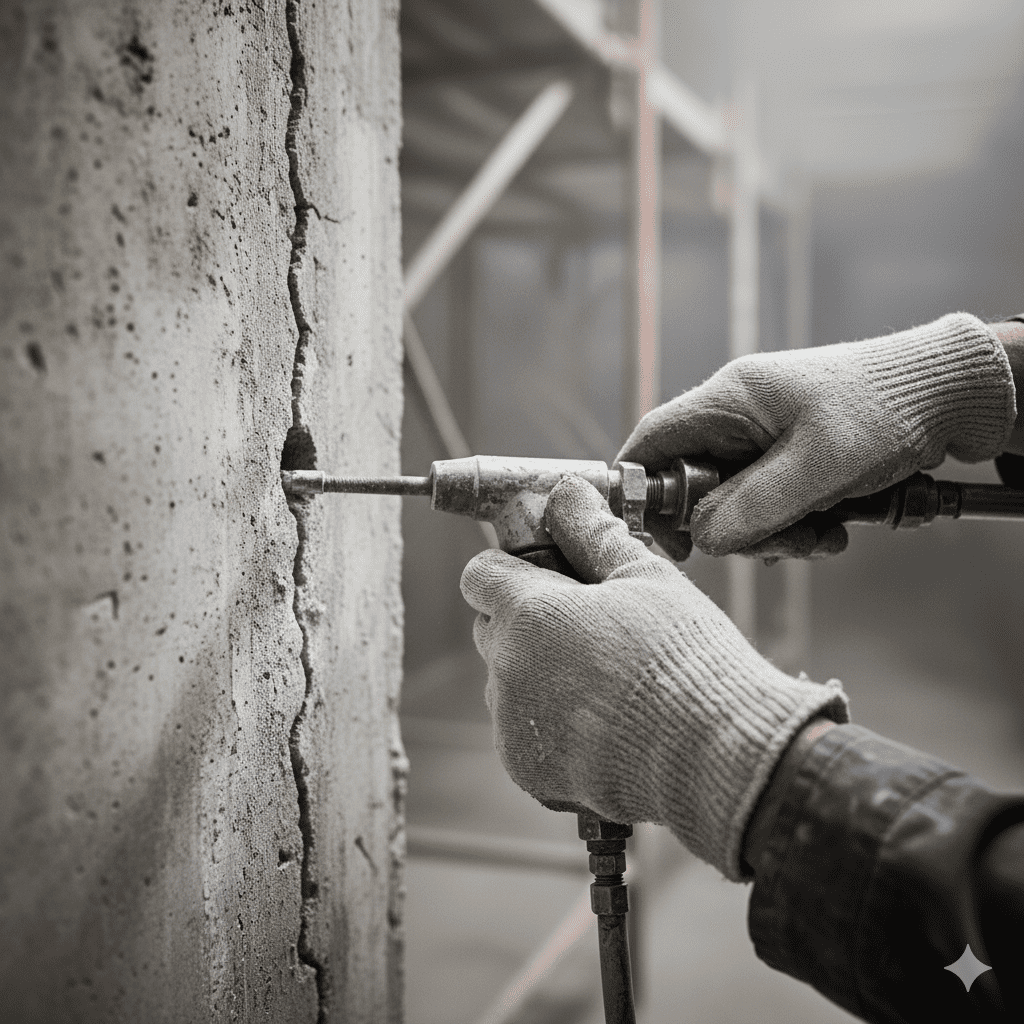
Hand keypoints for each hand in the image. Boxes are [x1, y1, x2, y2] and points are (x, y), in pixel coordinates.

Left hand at [460, 475, 847, 880]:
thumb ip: (594, 533)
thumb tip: (567, 493)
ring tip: (607, 681)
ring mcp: (512, 725)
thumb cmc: (685, 658)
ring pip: (506, 682)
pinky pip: (523, 732)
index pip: (480, 574)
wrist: (715, 754)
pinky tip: (604, 722)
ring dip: (537, 674)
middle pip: (491, 627)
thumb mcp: (645, 577)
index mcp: (528, 613)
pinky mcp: (528, 770)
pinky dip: (549, 725)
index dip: (511, 568)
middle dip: (526, 620)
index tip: (547, 575)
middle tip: (588, 626)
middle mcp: (505, 669)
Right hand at [617, 313, 1013, 559]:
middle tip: (770, 544)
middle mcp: (739, 419)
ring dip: (770, 533)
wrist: (947, 396)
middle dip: (729, 526)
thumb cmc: (884, 408)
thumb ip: (756, 503)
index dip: (641, 488)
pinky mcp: (790, 461)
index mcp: (730, 399)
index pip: (653, 440)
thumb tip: (703, 539)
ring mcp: (764, 441)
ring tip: (819, 535)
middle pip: (695, 485)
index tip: (662, 535)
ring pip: (734, 504)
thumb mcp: (820, 464)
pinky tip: (830, 530)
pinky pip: (769, 506)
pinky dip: (793, 527)